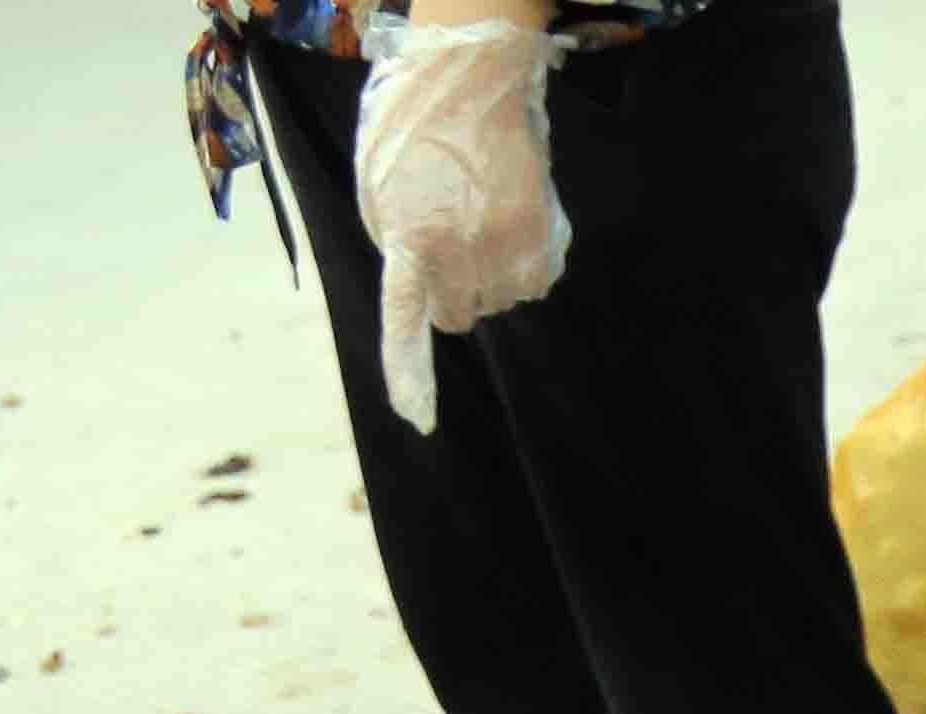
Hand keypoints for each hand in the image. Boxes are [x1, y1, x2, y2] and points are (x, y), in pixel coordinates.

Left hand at [359, 17, 572, 435]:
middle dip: (452, 290)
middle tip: (449, 238)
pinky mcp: (546, 245)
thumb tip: (421, 285)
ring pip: (499, 299)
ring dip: (489, 272)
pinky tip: (511, 220)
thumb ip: (396, 245)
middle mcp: (464, 260)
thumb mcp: (378, 189)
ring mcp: (511, 255)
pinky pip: (534, 282)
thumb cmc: (417, 130)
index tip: (417, 417)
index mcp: (413, 244)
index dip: (411, 372)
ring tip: (481, 216)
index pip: (409, 322)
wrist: (474, 83)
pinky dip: (524, 261)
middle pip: (459, 315)